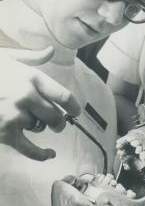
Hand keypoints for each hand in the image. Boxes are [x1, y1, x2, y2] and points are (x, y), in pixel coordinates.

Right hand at [0, 46, 80, 160]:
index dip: (73, 106)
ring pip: (39, 127)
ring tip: (28, 120)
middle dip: (60, 121)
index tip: (76, 111)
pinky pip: (29, 149)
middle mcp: (27, 96)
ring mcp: (16, 115)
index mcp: (32, 77)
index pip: (63, 96)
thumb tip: (51, 50)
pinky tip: (50, 154)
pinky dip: (41, 154)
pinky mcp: (5, 132)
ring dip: (38, 126)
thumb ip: (33, 56)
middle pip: (56, 116)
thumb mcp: (9, 57)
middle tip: (58, 123)